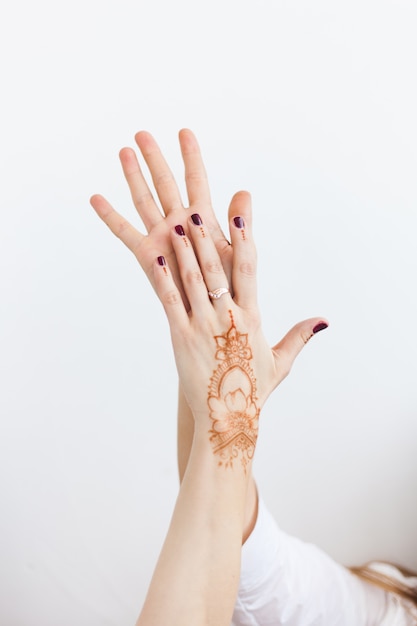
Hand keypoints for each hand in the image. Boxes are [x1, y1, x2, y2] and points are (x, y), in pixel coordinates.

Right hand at [90, 129, 232, 307]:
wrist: (215, 317)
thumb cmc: (231, 288)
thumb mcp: (239, 252)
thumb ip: (240, 223)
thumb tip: (244, 191)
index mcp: (203, 219)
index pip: (196, 180)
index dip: (191, 156)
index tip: (184, 132)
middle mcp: (179, 223)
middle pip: (165, 183)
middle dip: (154, 159)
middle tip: (142, 134)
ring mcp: (161, 237)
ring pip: (144, 199)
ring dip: (133, 176)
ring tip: (123, 151)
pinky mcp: (147, 256)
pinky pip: (125, 232)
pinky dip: (110, 216)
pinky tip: (96, 198)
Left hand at [151, 197, 326, 470]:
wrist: (227, 416)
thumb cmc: (254, 388)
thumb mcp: (281, 361)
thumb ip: (300, 336)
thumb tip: (324, 321)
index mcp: (252, 317)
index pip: (249, 271)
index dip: (244, 242)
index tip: (241, 217)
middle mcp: (227, 317)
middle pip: (217, 269)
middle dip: (207, 238)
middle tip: (198, 211)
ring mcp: (202, 326)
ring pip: (192, 280)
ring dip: (185, 251)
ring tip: (176, 224)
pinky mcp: (181, 337)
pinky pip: (172, 302)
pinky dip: (164, 279)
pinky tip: (158, 257)